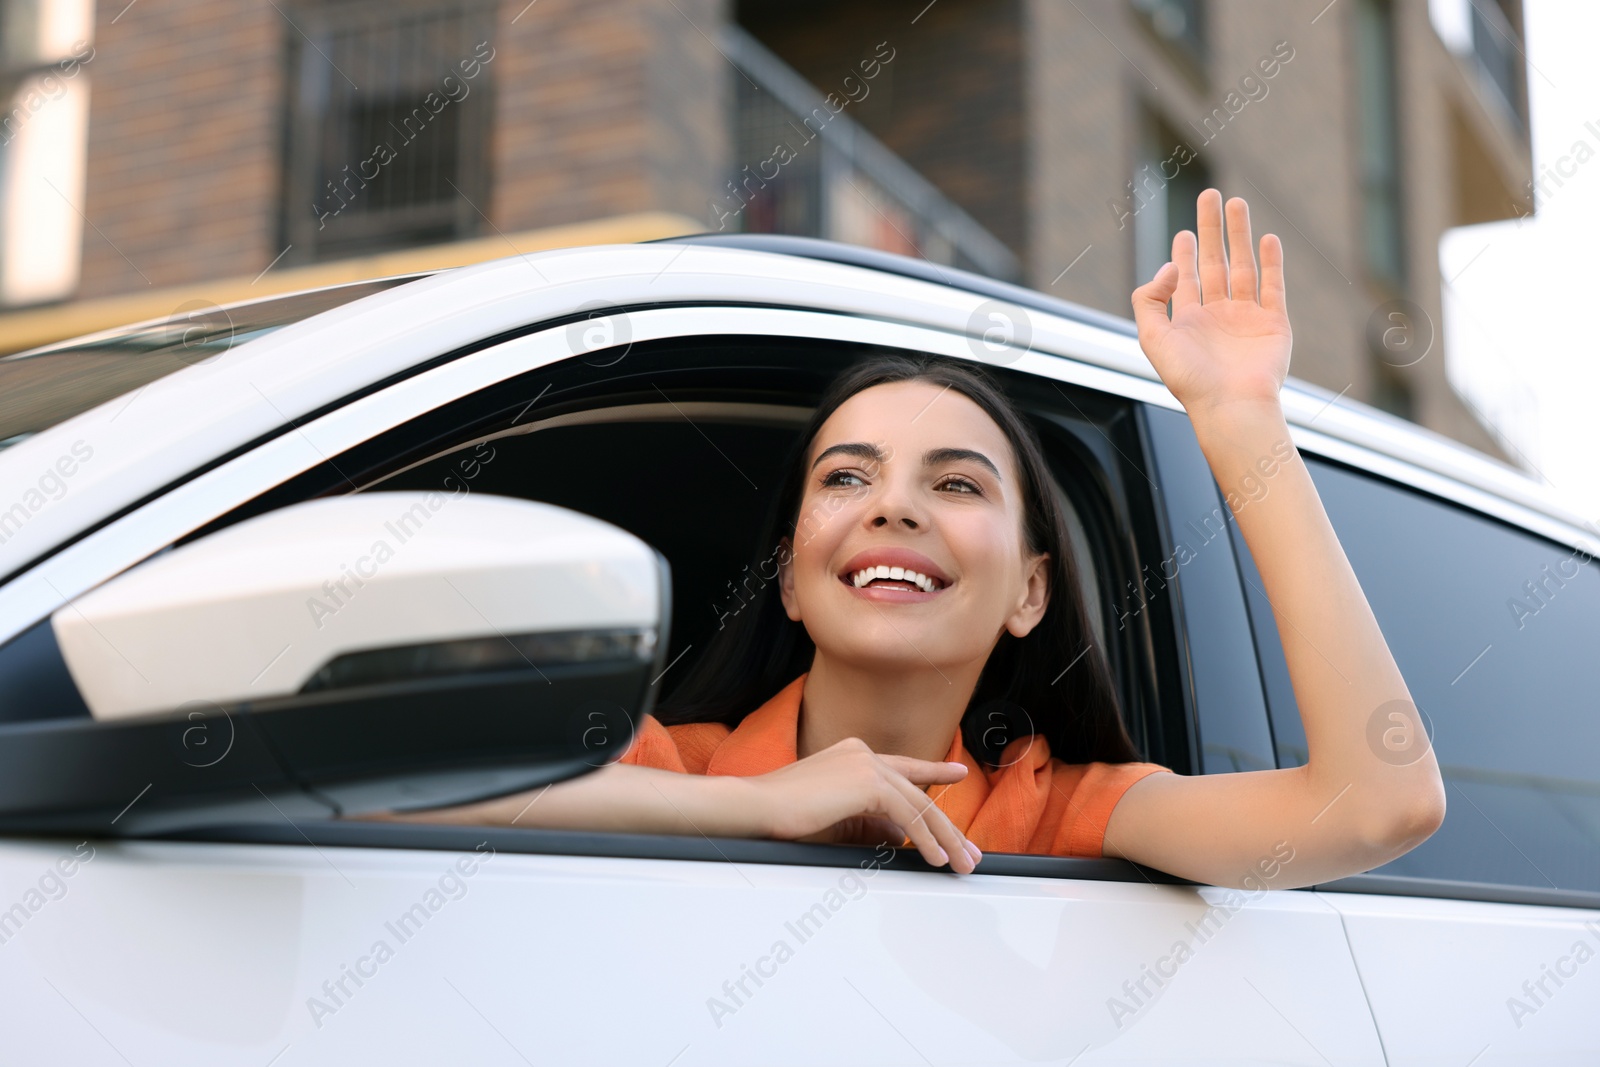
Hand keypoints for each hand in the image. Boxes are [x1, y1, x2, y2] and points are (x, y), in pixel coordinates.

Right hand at [748, 738, 981, 872]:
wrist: (756, 808)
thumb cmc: (783, 817)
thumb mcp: (836, 821)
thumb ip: (868, 824)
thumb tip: (897, 837)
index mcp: (853, 755)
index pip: (903, 768)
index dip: (933, 772)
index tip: (956, 773)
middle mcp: (863, 752)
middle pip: (918, 792)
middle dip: (946, 826)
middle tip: (968, 850)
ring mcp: (866, 763)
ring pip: (920, 804)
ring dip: (944, 838)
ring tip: (960, 862)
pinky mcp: (868, 781)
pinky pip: (908, 816)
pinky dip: (925, 840)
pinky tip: (935, 858)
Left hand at [1131, 189, 1291, 420]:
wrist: (1230, 405)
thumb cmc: (1189, 379)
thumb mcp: (1152, 338)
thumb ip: (1149, 300)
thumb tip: (1169, 268)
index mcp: (1189, 321)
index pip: (1186, 278)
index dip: (1184, 254)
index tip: (1183, 231)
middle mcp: (1218, 316)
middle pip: (1215, 262)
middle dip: (1211, 229)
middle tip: (1210, 196)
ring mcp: (1247, 318)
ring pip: (1243, 266)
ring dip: (1239, 234)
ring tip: (1236, 203)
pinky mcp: (1274, 324)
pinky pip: (1273, 286)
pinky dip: (1272, 262)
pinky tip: (1268, 239)